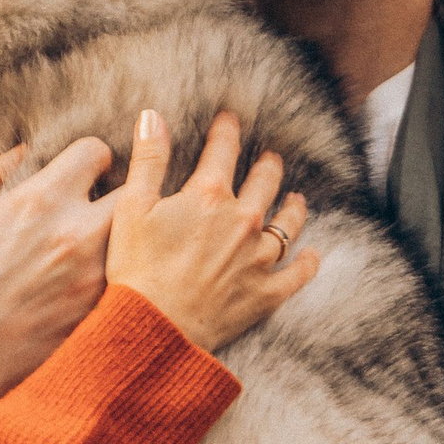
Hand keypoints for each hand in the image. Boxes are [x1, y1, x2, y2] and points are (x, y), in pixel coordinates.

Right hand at [0, 138, 117, 443]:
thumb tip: (19, 153)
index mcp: (40, 201)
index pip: (95, 152)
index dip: (89, 159)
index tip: (83, 173)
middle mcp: (77, 235)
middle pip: (135, 192)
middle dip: (121, 193)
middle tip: (102, 208)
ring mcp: (95, 281)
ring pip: (138, 242)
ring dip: (125, 239)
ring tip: (103, 249)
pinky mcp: (99, 319)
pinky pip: (128, 285)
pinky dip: (120, 280)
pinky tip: (98, 288)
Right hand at [105, 108, 316, 352]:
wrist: (156, 327)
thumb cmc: (137, 270)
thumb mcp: (132, 207)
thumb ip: (147, 158)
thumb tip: (153, 116)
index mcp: (210, 195)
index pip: (224, 149)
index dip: (226, 131)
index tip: (230, 121)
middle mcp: (243, 220)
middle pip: (265, 181)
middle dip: (268, 165)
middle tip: (270, 158)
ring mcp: (259, 257)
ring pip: (288, 222)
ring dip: (293, 206)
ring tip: (296, 198)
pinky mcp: (267, 292)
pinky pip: (298, 273)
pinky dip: (307, 262)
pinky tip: (312, 254)